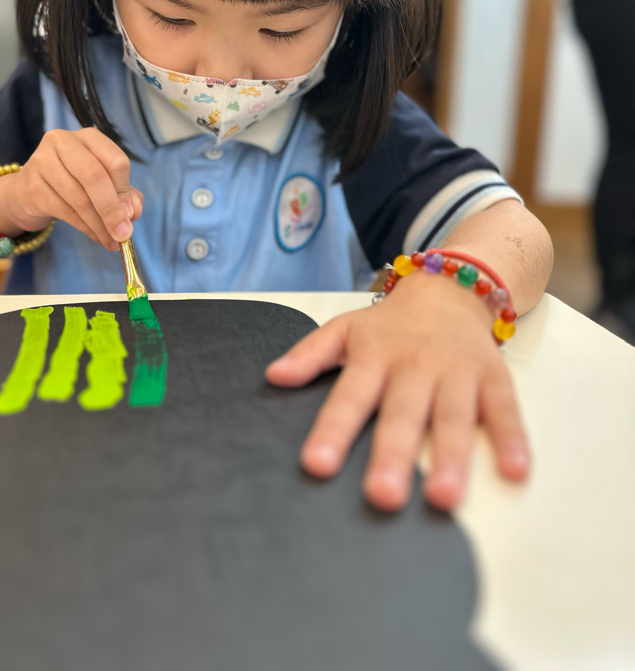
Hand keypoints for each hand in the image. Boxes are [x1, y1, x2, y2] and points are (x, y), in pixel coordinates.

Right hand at [0, 128, 143, 249]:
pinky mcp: (30, 185)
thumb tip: (133, 212)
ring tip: (112, 242)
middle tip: (124, 234)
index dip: (124, 191)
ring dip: (99, 225)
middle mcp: (63, 141)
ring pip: (79, 198)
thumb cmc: (72, 184)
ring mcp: (42, 161)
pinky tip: (95, 236)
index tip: (132, 216)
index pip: (115, 161)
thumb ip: (124, 194)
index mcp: (88, 136)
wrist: (27, 192)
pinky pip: (64, 211)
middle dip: (112, 210)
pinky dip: (84, 228)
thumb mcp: (103, 185)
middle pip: (95, 176)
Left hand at [265, 273, 529, 510]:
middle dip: (393, 455)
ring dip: (451, 457)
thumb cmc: (390, 324)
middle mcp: (415, 365)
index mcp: (374, 357)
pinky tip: (515, 472)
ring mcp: (456, 372)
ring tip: (444, 500)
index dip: (332, 430)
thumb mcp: (345, 329)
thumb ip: (311, 354)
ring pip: (453, 416)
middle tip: (382, 496)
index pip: (349, 397)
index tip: (317, 466)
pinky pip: (504, 409)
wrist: (449, 288)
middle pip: (402, 413)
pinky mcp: (492, 377)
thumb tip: (273, 376)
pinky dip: (513, 439)